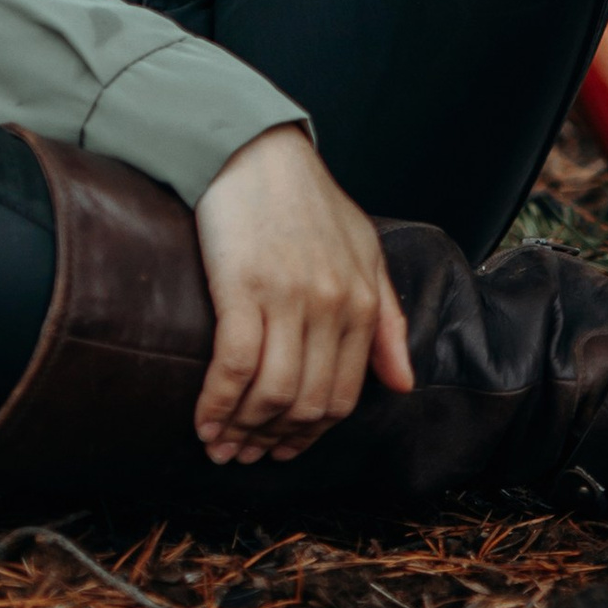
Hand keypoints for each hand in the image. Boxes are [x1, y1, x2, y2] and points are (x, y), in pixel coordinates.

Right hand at [190, 123, 411, 462]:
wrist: (257, 153)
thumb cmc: (308, 203)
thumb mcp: (364, 253)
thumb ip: (387, 320)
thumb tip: (402, 384)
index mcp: (363, 303)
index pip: (344, 396)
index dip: (311, 434)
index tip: (284, 447)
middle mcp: (331, 306)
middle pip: (307, 403)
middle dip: (274, 440)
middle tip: (247, 454)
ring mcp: (288, 299)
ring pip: (272, 394)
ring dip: (243, 431)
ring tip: (221, 445)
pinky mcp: (243, 289)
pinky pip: (234, 368)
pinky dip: (217, 405)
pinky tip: (204, 423)